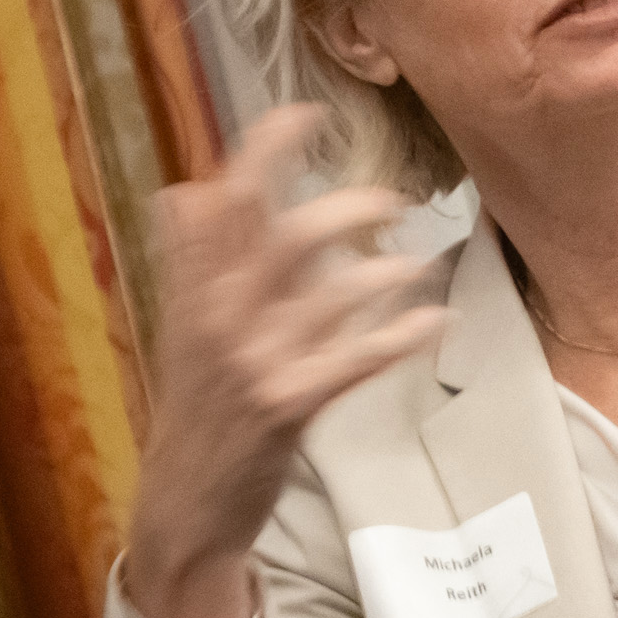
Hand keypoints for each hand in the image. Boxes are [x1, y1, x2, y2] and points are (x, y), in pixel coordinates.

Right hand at [123, 108, 451, 617]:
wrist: (183, 505)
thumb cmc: (197, 410)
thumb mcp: (181, 330)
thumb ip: (194, 263)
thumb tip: (187, 190)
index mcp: (191, 292)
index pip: (221, 204)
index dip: (263, 153)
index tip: (306, 112)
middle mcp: (216, 319)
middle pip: (279, 238)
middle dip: (343, 208)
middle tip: (392, 200)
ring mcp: (252, 364)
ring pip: (325, 296)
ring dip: (381, 272)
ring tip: (414, 264)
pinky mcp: (286, 408)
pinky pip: (352, 359)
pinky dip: (398, 334)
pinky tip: (435, 319)